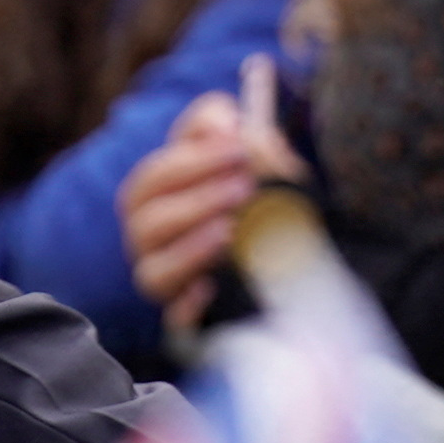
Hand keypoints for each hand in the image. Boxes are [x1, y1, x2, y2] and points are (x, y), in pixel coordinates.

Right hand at [124, 62, 308, 329]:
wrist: (297, 250)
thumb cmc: (259, 192)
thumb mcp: (248, 150)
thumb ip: (224, 123)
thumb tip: (224, 121)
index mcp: (158, 198)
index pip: (153, 178)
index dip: (191, 160)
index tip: (239, 146)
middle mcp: (152, 242)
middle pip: (146, 222)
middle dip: (195, 199)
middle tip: (243, 187)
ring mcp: (169, 283)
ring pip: (151, 272)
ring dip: (190, 247)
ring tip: (232, 229)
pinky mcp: (190, 320)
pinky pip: (177, 322)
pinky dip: (189, 306)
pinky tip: (213, 286)